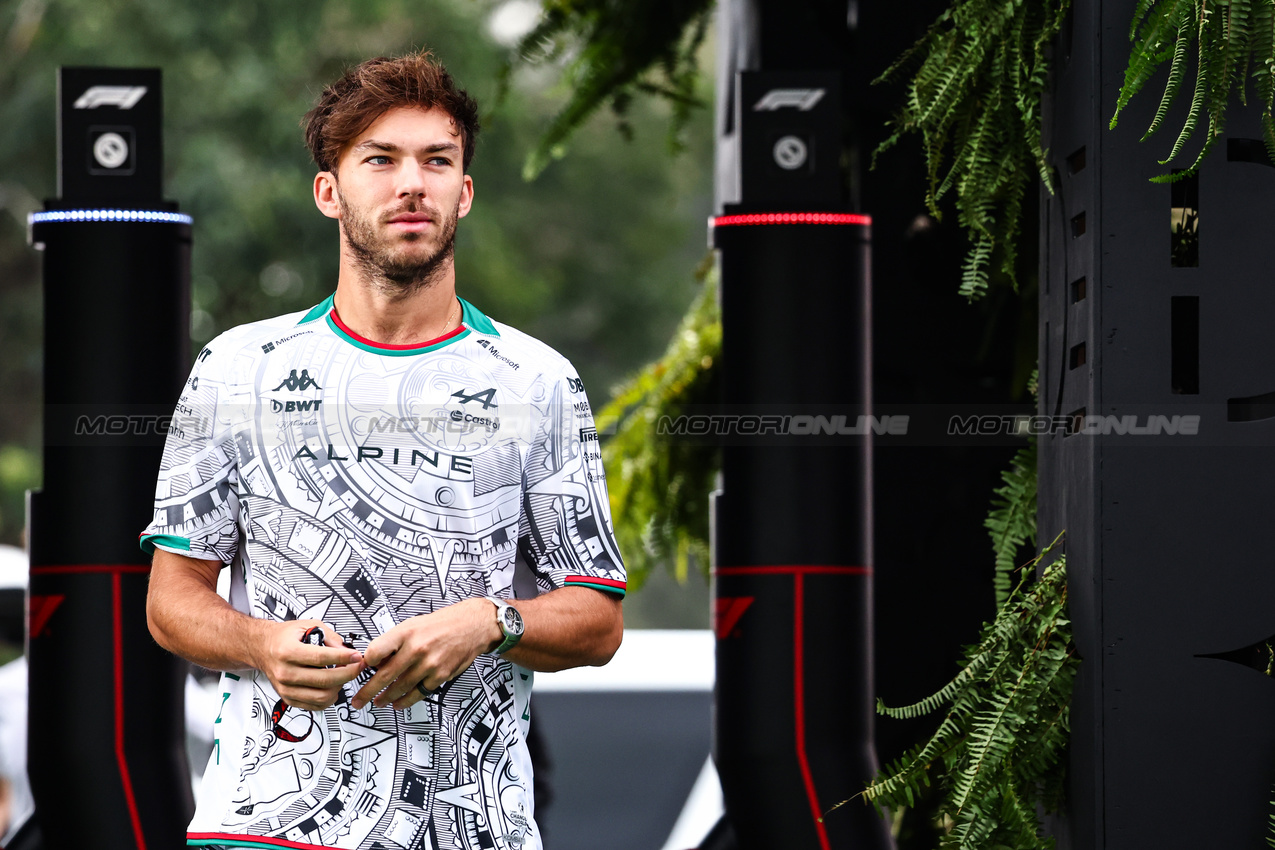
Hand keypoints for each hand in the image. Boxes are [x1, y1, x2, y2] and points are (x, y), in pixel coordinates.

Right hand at [251, 619, 363, 711]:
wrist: (263, 648)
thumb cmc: (284, 637)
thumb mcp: (307, 625)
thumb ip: (329, 636)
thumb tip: (346, 650)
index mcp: (288, 651)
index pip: (320, 658)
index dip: (343, 657)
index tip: (356, 656)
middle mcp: (285, 672)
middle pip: (324, 680)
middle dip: (347, 674)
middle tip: (357, 666)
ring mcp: (286, 688)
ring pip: (321, 696)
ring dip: (340, 687)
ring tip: (344, 676)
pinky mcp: (288, 698)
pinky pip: (314, 706)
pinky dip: (329, 699)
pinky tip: (333, 687)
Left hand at [351, 599, 500, 710]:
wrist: (472, 625)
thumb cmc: (442, 624)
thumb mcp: (413, 624)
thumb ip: (394, 642)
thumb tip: (376, 660)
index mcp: (405, 632)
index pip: (376, 651)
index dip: (366, 663)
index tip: (360, 670)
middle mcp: (416, 648)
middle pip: (385, 675)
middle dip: (368, 691)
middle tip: (358, 700)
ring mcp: (429, 664)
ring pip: (400, 688)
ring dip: (386, 698)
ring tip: (378, 702)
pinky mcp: (440, 675)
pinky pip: (418, 693)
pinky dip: (406, 700)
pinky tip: (399, 703)